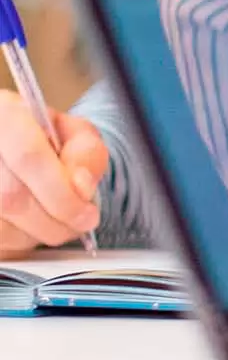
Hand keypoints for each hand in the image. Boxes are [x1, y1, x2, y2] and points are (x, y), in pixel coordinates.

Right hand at [0, 97, 106, 254]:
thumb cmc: (41, 139)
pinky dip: (17, 242)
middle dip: (54, 221)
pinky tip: (29, 226)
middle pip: (10, 197)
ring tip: (52, 220)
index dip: (61, 194)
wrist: (9, 148)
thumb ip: (86, 153)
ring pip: (0, 226)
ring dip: (34, 234)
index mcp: (4, 117)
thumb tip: (82, 188)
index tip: (87, 216)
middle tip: (79, 225)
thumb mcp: (73, 133)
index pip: (28, 158)